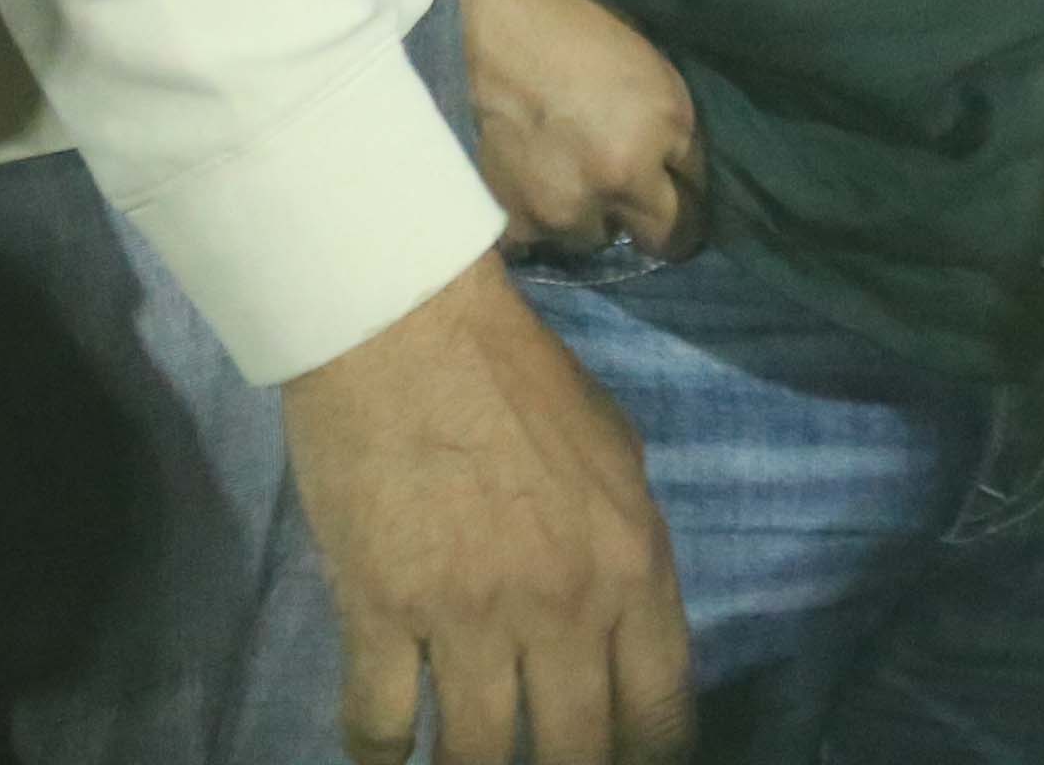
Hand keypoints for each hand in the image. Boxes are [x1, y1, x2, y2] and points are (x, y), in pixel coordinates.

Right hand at [283, 254, 691, 764]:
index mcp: (632, 564)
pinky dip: (380, 757)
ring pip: (480, 760)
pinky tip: (384, 758)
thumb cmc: (515, 374)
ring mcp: (469, 616)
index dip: (650, 760)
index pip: (663, 709)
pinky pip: (381, 727)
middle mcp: (564, 607)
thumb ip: (625, 547)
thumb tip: (627, 623)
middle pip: (578, 754)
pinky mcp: (381, 612)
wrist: (407, 322)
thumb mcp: (614, 453)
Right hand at [458, 0, 704, 264]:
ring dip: (590, 215)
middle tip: (635, 197)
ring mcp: (556, 211)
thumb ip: (671, 135)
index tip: (681, 197)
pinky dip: (539, 219)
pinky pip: (541, 240)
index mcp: (654, 138)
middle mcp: (611, 185)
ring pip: (595, 239)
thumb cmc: (571, 28)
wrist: (478, 25)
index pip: (694, 208)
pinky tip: (527, 183)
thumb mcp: (649, 71)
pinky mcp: (510, 224)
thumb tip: (681, 179)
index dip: (692, 203)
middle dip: (653, 220)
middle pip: (658, 238)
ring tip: (565, 175)